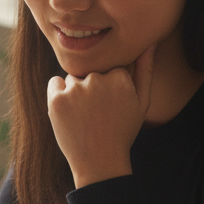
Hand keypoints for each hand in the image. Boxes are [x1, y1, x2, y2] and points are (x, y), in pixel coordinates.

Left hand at [47, 46, 154, 188]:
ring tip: (84, 116)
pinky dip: (58, 94)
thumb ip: (145, 70)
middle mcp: (97, 79)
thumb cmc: (123, 131)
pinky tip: (70, 113)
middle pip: (90, 71)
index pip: (109, 67)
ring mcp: (75, 89)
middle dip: (92, 87)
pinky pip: (55, 83)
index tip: (111, 105)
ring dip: (75, 90)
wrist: (99, 161)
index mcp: (119, 77)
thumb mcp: (141, 103)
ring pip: (73, 77)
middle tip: (97, 114)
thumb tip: (149, 43)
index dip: (110, 86)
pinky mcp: (57, 100)